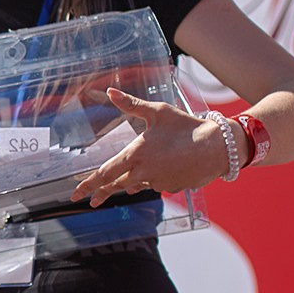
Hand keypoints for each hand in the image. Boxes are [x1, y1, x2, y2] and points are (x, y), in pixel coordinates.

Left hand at [75, 88, 227, 205]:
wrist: (217, 147)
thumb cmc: (186, 126)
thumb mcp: (158, 111)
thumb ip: (131, 105)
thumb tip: (110, 92)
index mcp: (136, 154)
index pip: (105, 173)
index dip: (89, 184)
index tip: (76, 193)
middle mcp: (144, 172)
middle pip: (117, 185)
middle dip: (103, 192)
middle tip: (91, 200)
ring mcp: (158, 183)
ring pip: (138, 184)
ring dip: (131, 182)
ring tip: (126, 181)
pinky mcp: (172, 188)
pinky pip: (157, 184)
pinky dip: (154, 179)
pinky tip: (161, 169)